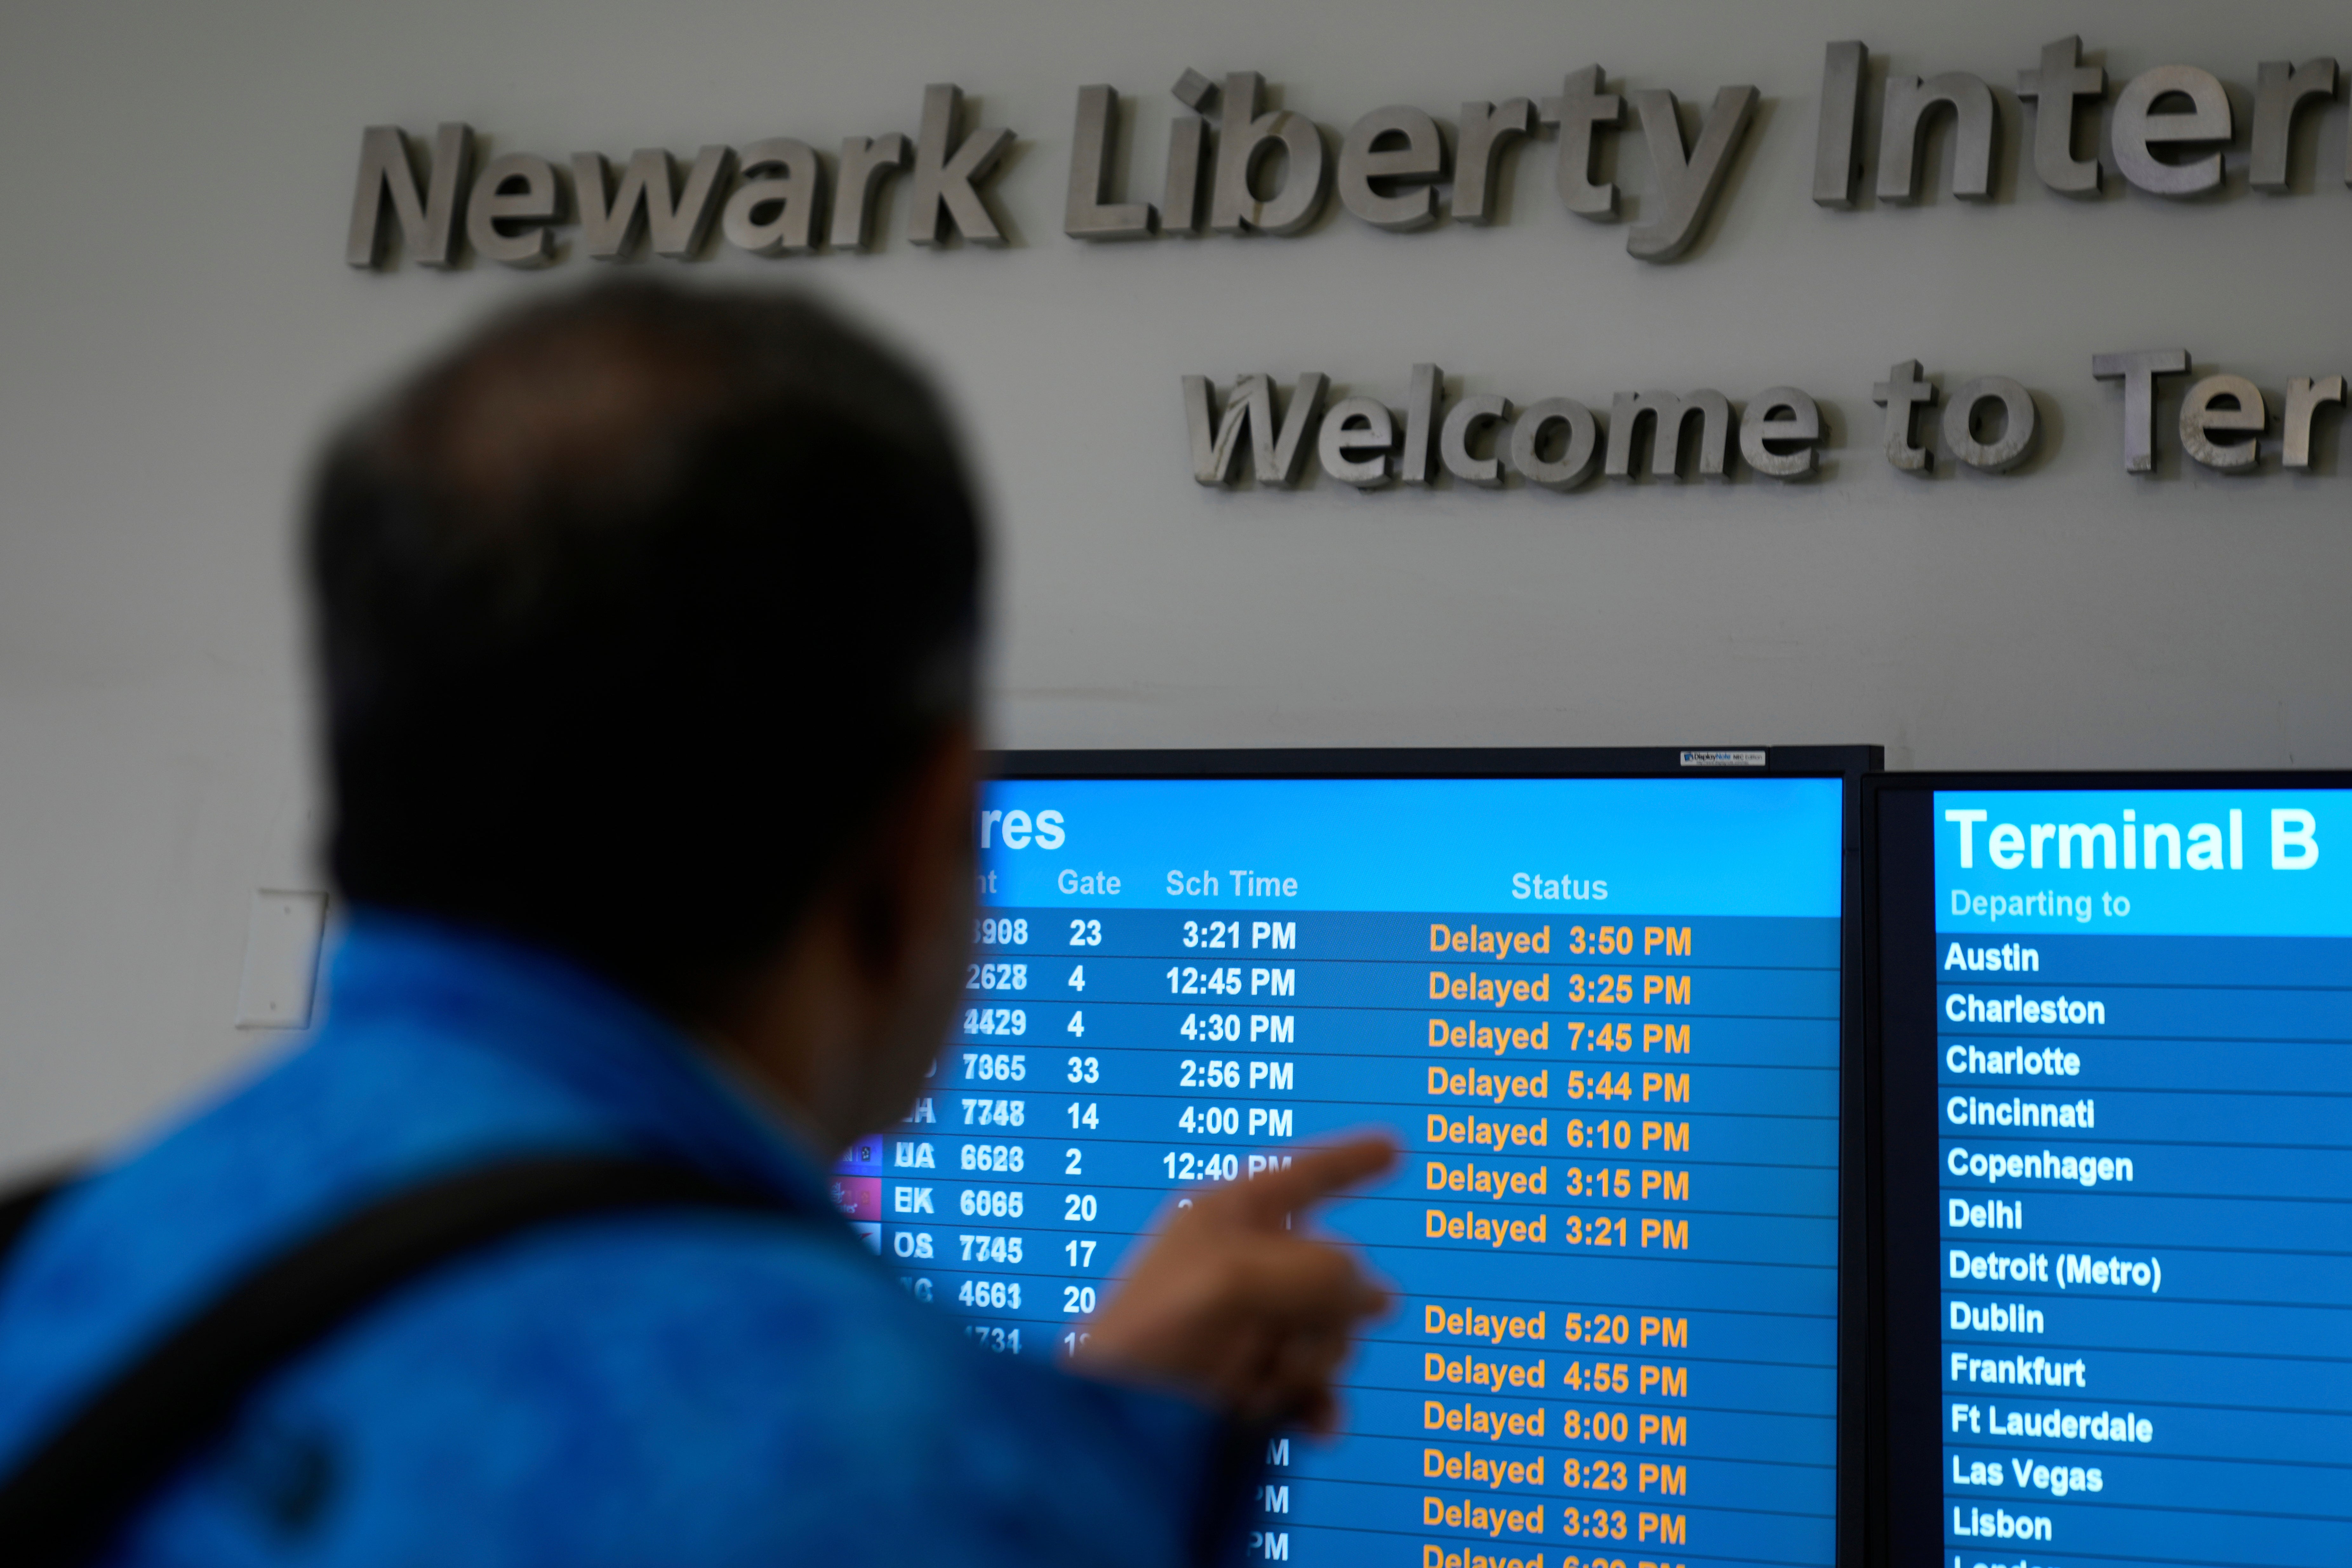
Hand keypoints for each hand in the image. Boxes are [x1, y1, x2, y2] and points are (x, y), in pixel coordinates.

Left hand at [1072, 1132, 1396, 1432]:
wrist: (1112, 1423)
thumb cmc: (1155, 1334)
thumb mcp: (1236, 1280)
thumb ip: (1315, 1270)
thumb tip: (1366, 1292)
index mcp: (1224, 1217)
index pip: (1299, 1175)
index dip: (1348, 1162)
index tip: (1392, 1148)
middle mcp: (1241, 1263)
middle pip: (1332, 1267)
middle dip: (1333, 1307)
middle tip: (1301, 1332)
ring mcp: (1248, 1324)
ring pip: (1329, 1328)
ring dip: (1316, 1359)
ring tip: (1271, 1381)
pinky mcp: (1250, 1380)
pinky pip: (1314, 1383)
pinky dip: (1319, 1402)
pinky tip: (1319, 1425)